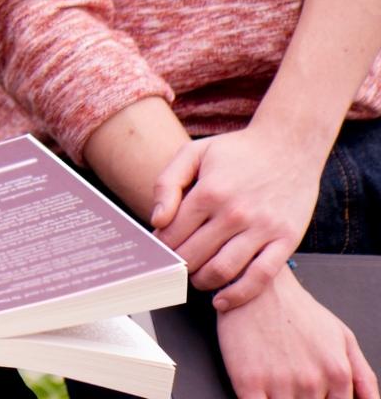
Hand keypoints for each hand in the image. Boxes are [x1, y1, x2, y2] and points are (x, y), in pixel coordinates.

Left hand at [150, 124, 326, 308]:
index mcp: (209, 192)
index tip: (157, 254)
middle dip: (177, 267)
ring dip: (202, 282)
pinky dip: (239, 294)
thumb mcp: (194, 153)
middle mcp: (235, 212)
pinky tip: (222, 301)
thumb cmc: (237, 151)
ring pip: (223, 270)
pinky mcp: (286, 240)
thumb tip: (156, 220)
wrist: (290, 146)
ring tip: (195, 280)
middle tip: (173, 270)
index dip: (160, 249)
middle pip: (193, 255)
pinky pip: (261, 277)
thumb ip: (167, 183)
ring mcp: (263, 228)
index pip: (172, 234)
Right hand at [214, 267, 376, 398]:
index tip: (314, 396)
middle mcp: (311, 381)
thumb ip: (364, 377)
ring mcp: (279, 383)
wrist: (254, 286)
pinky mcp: (247, 381)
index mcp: (337, 373)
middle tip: (296, 388)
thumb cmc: (297, 310)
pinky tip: (262, 395)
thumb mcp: (342, 337)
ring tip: (279, 387)